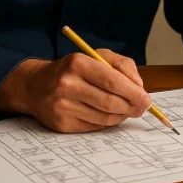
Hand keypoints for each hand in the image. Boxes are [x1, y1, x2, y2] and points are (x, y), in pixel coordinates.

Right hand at [0, 52, 151, 131]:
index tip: (147, 99)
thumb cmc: (72, 70)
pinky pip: (94, 126)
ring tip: (129, 110)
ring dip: (122, 115)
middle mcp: (67, 85)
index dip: (133, 92)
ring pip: (104, 117)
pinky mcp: (62, 124)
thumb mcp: (96, 56)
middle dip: (132, 106)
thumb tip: (139, 86)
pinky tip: (112, 115)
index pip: (112, 81)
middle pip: (110, 102)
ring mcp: (63, 106)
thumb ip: (121, 66)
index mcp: (78, 63)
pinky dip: (108, 122)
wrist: (35, 86)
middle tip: (143, 107)